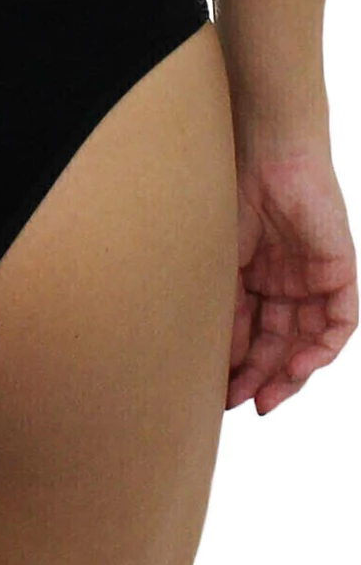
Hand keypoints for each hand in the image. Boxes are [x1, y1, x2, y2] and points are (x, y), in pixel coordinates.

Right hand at [227, 150, 357, 413]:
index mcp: (259, 284)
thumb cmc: (234, 204)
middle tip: (246, 403)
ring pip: (310, 341)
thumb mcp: (223, 273)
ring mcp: (315, 281)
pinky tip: (299, 366)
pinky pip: (341, 322)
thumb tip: (224, 365)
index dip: (241, 369)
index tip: (222, 396)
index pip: (255, 339)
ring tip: (268, 394)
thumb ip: (229, 316)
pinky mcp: (341, 272)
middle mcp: (289, 287)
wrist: (267, 160)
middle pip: (283, 346)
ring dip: (292, 373)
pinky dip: (323, 349)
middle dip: (265, 378)